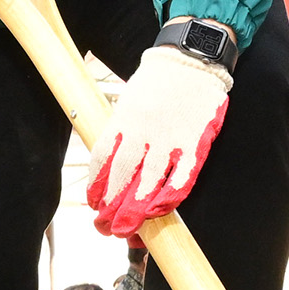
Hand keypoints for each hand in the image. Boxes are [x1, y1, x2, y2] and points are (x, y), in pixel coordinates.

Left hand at [88, 43, 233, 236]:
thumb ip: (120, 131)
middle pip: (122, 179)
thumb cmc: (158, 81)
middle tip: (105, 228)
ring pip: (148, 185)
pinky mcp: (194, 145)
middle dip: (111, 209)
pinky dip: (169, 198)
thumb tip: (109, 165)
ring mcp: (170, 140)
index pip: (103, 161)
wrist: (191, 59)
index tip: (94, 205)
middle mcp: (143, 133)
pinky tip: (159, 212)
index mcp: (123, 121)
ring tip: (126, 230)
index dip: (97, 187)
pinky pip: (180, 179)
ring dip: (135, 212)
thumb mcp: (128, 101)